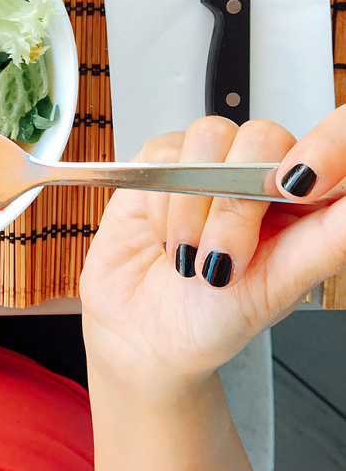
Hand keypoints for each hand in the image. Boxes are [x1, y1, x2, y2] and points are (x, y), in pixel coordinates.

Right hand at [80, 106, 345, 394]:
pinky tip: (166, 236)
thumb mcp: (278, 289)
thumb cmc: (215, 317)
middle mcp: (261, 174)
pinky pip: (166, 154)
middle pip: (264, 138)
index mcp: (305, 202)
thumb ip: (328, 242)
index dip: (326, 146)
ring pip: (211, 138)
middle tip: (224, 258)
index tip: (297, 187)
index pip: (334, 144)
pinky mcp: (165, 159)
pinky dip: (162, 205)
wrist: (144, 333)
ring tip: (188, 254)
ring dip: (192, 206)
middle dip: (235, 207)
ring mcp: (212, 161)